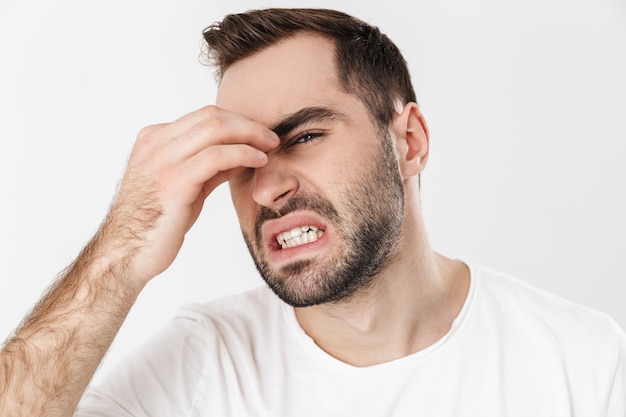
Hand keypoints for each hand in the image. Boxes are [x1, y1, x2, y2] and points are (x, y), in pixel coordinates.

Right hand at [98, 105, 277, 285]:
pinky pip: (217, 156)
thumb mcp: (184, 186)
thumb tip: (242, 154)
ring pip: (215, 128)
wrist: (126, 254)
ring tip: (270, 146)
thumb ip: (208, 167)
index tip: (259, 134)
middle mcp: (155, 144)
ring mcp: (162, 161)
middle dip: (248, 124)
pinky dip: (243, 153)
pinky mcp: (174, 181)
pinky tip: (259, 160)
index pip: (203, 116)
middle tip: (271, 137)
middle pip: (211, 116)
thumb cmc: (155, 224)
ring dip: (250, 134)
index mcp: (153, 139)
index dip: (237, 121)